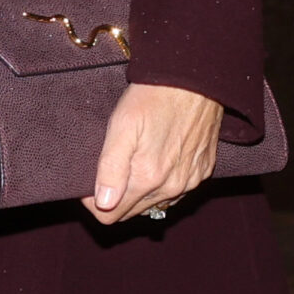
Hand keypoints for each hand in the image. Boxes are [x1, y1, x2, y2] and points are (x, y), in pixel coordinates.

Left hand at [85, 83, 222, 225]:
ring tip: (135, 159)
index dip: (94, 202)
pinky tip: (158, 157)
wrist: (196, 77)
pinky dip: (163, 182)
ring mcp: (190, 181)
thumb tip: (103, 204)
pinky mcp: (203, 170)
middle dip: (116, 197)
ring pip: (155, 203)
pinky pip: (176, 191)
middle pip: (132, 212)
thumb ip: (111, 168)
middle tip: (111, 166)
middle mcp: (172, 187)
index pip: (111, 216)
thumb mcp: (122, 125)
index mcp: (148, 178)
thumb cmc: (155, 96)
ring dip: (140, 190)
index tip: (91, 181)